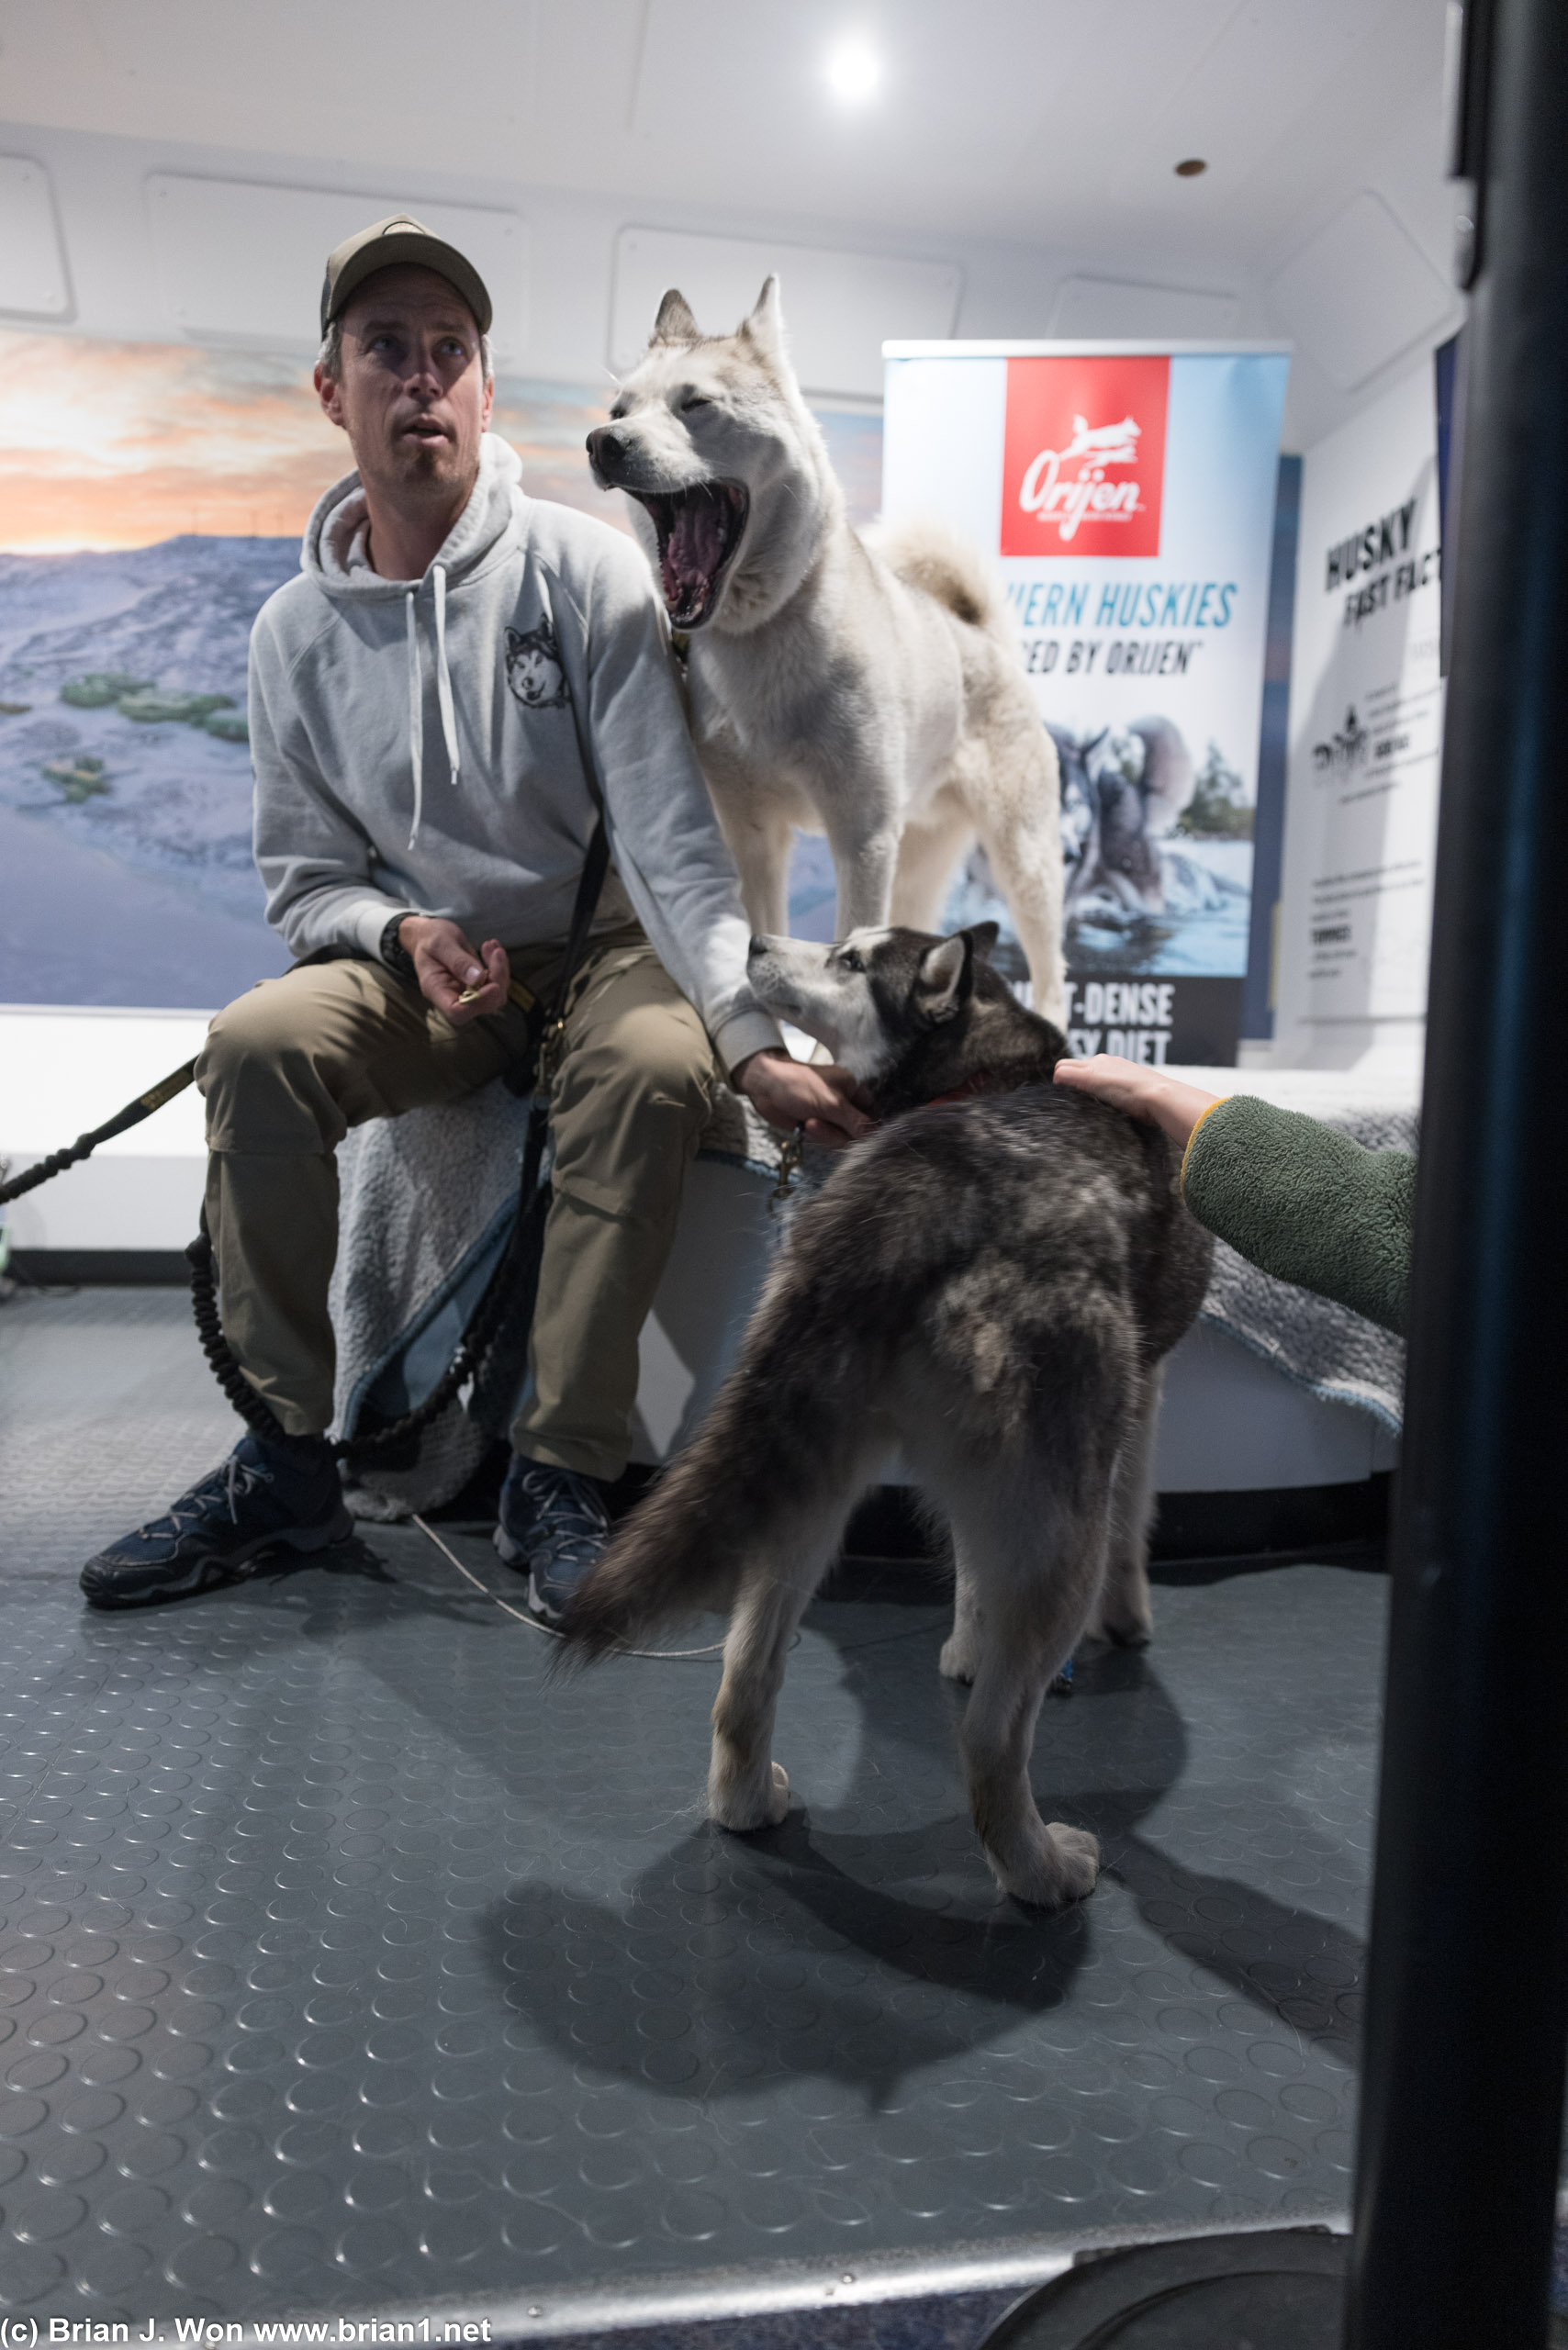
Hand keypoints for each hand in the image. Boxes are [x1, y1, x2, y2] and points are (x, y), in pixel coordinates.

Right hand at [399, 915, 507, 1024]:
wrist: (429, 936)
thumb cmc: (430, 938)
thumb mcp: (441, 943)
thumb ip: (458, 961)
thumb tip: (478, 978)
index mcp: (436, 990)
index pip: (457, 1011)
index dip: (477, 1002)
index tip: (493, 984)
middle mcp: (452, 997)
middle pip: (483, 1006)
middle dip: (497, 980)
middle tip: (496, 953)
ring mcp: (467, 993)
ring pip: (496, 996)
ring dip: (501, 971)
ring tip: (491, 946)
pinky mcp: (478, 986)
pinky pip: (497, 983)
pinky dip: (499, 966)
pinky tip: (491, 947)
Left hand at [733, 1048, 874, 1150]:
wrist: (765, 1086)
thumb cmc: (798, 1084)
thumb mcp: (831, 1103)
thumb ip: (855, 1121)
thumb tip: (875, 1136)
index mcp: (854, 1090)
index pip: (873, 1115)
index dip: (868, 1129)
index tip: (859, 1137)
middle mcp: (845, 1104)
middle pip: (857, 1132)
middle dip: (838, 1132)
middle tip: (818, 1122)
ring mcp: (831, 1117)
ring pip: (841, 1139)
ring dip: (825, 1135)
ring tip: (809, 1122)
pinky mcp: (818, 1127)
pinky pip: (826, 1141)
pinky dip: (816, 1137)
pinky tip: (804, 1126)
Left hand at [1053, 1054, 1221, 1149]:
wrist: (1161, 1097)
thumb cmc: (1157, 1106)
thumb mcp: (1141, 1102)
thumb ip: (1129, 1103)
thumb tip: (1136, 1121)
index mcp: (1116, 1065)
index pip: (1088, 1067)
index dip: (1080, 1082)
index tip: (1083, 1100)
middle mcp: (1103, 1061)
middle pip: (1071, 1065)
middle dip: (1068, 1082)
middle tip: (1071, 1104)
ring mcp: (1094, 1067)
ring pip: (1063, 1068)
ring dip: (1064, 1087)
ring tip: (1069, 1107)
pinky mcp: (1087, 1076)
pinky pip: (1060, 1074)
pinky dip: (1059, 1088)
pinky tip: (1065, 1104)